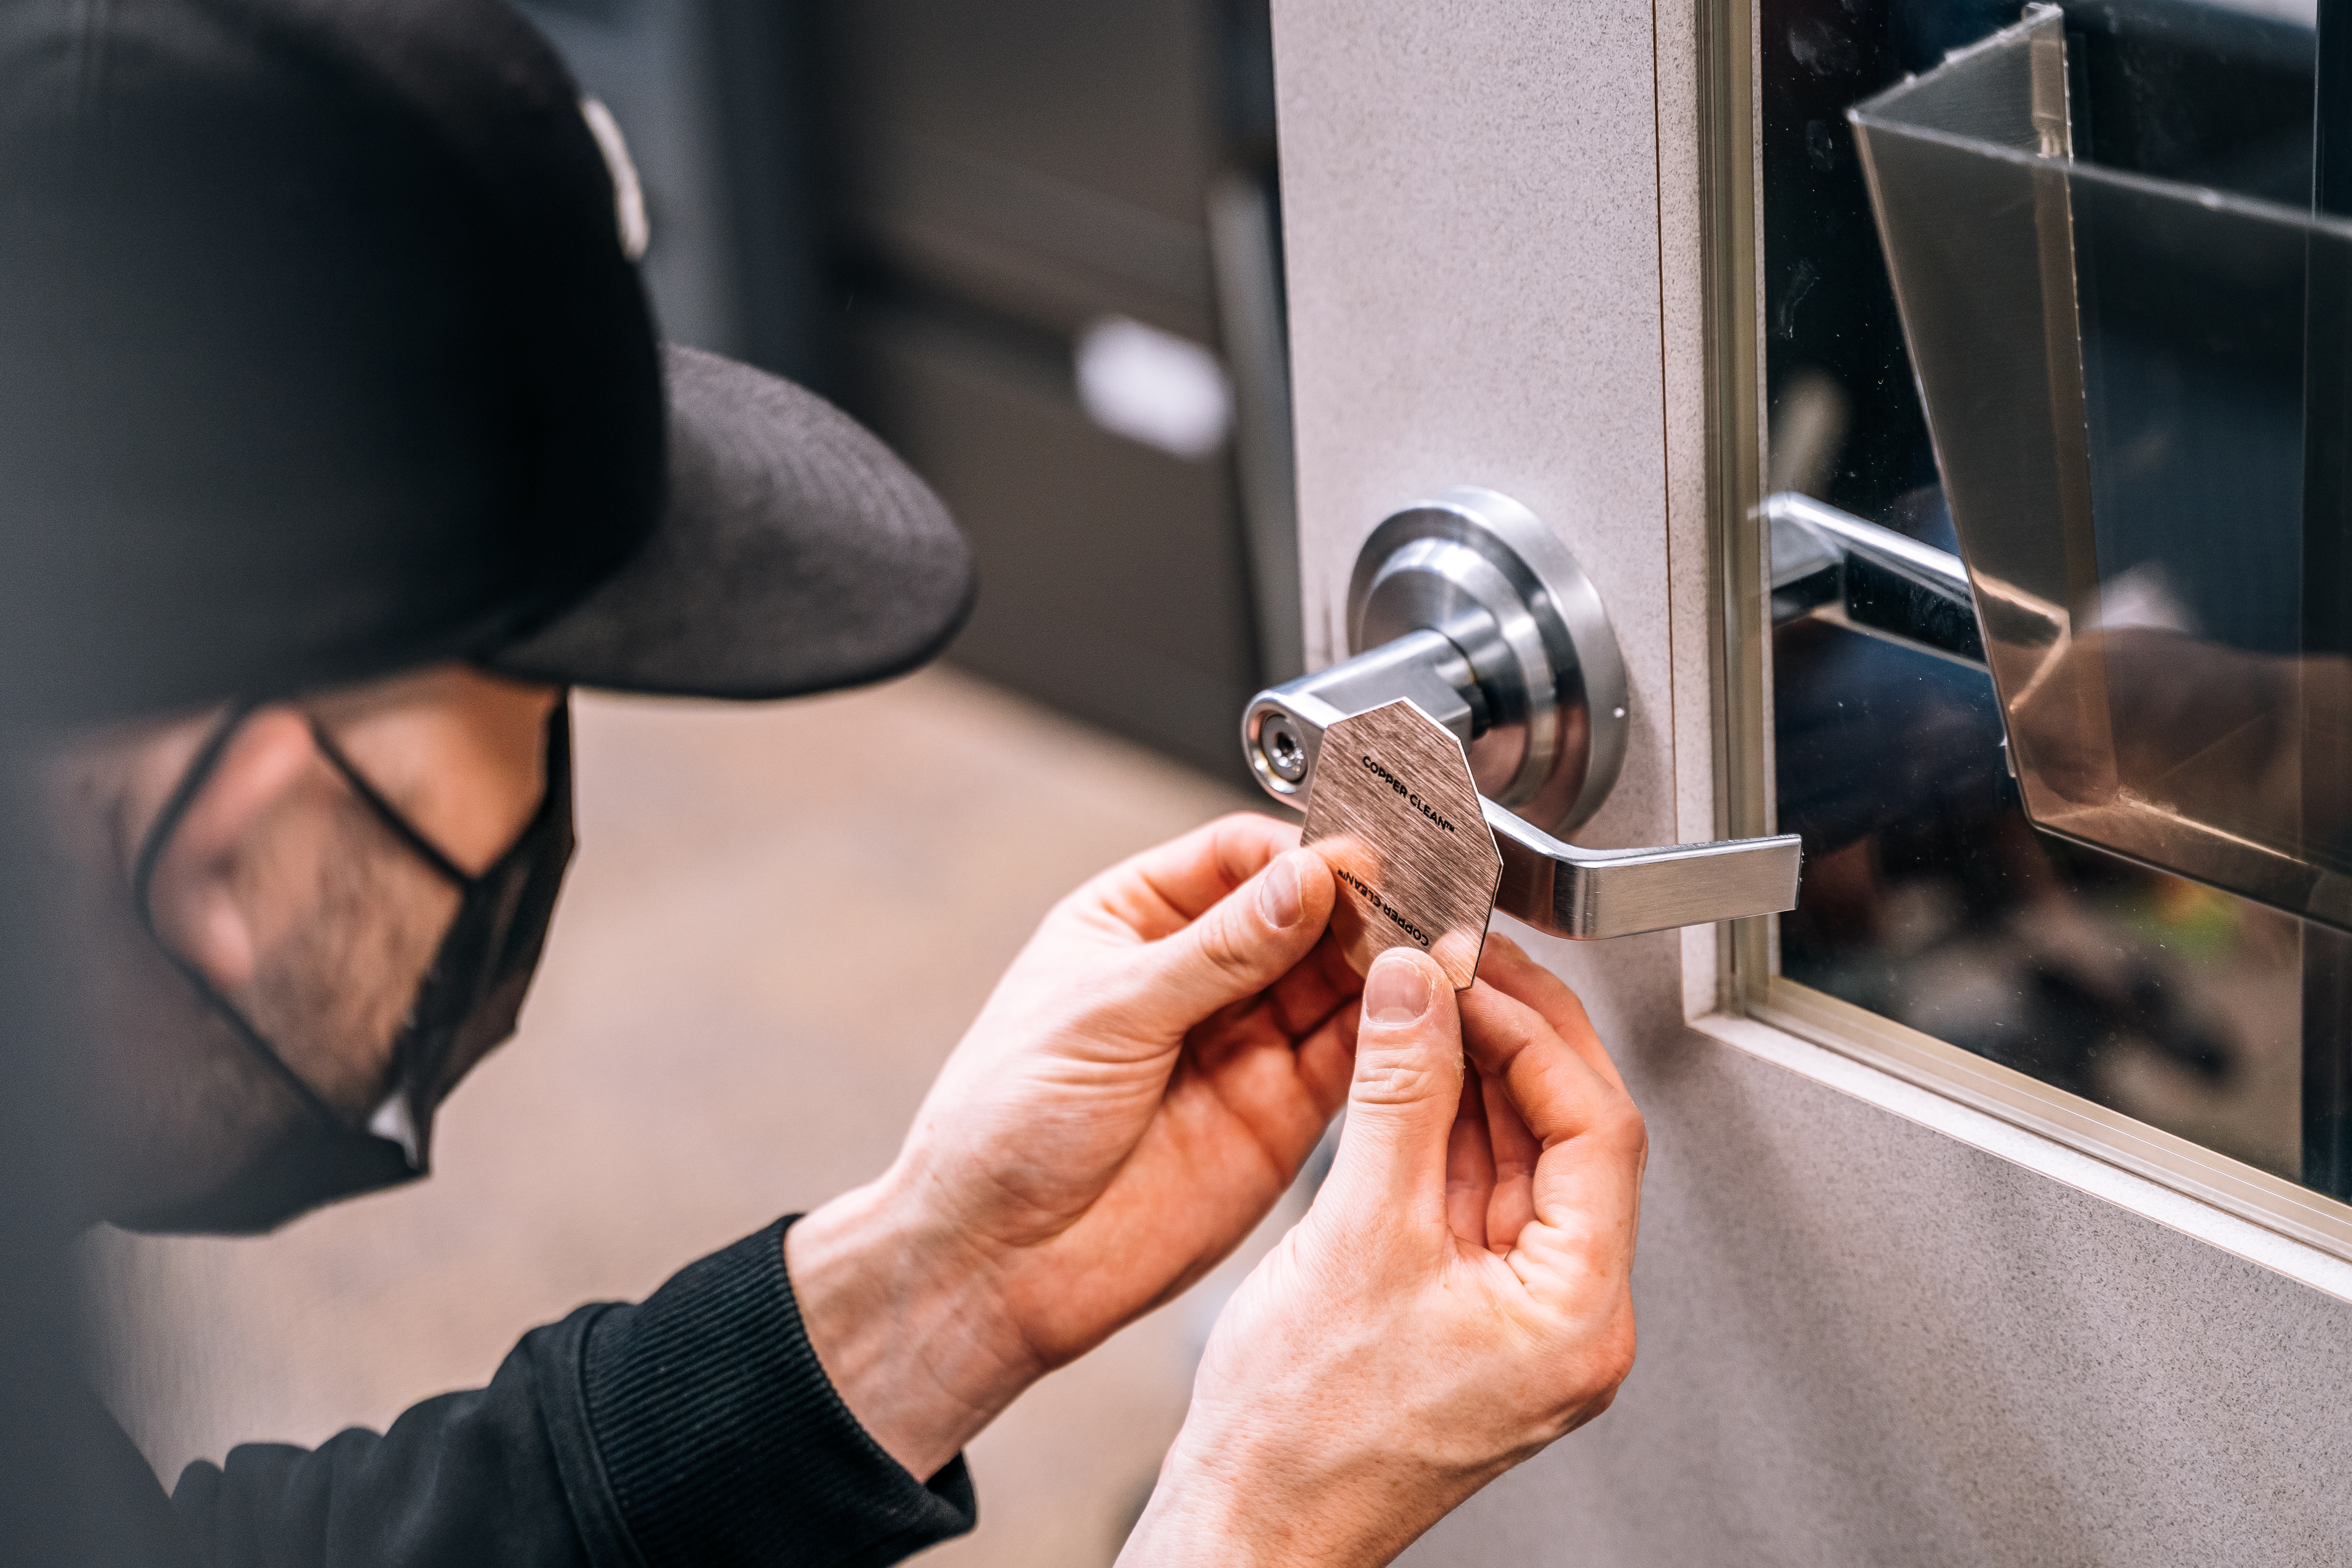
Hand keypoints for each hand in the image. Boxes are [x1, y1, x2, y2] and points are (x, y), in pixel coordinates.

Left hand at [786, 813, 1362, 1478]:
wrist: (996, 1263)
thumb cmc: (1001, 1126)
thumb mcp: (1105, 1015)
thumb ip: (1214, 952)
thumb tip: (1305, 878)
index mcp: (1133, 924)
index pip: (1239, 858)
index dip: (1301, 854)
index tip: (1353, 857)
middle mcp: (1197, 978)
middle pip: (1303, 914)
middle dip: (1357, 904)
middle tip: (1411, 896)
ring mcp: (1243, 1045)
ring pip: (1337, 982)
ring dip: (1383, 963)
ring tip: (1425, 947)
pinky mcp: (1281, 1115)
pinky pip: (1351, 1059)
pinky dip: (1390, 1032)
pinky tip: (1417, 1011)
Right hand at [1119, 935, 1645, 1566]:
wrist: (1248, 1525)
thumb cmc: (1301, 1434)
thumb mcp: (1357, 1234)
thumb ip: (1398, 1096)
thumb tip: (1417, 989)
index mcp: (1575, 1316)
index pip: (1596, 1129)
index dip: (1534, 1034)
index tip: (1473, 973)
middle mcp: (1566, 1319)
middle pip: (1567, 1138)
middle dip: (1510, 1040)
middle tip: (1455, 964)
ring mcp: (1517, 1318)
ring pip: (1516, 1160)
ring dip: (1470, 1076)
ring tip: (1419, 1001)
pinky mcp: (1466, 1313)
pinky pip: (1471, 1196)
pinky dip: (1439, 1128)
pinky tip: (1402, 1075)